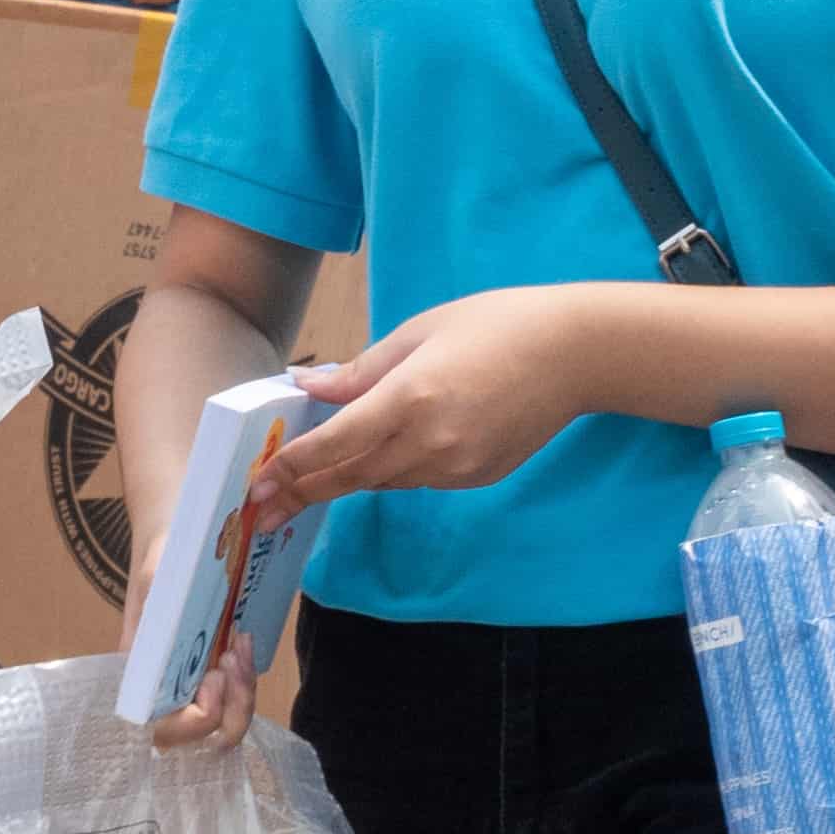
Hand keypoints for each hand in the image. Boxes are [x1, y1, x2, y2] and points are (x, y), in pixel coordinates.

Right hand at [117, 525, 255, 752]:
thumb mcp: (154, 578)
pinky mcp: (216, 670)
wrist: (177, 533)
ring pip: (227, 721)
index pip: (168, 731)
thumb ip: (154, 610)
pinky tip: (244, 641)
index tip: (213, 674)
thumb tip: (158, 646)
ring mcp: (195, 682)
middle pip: (206, 738)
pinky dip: (247, 676)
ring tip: (240, 644)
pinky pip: (236, 695)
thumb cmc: (161, 557)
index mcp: (143, 678)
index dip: (198, 717)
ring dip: (243, 692)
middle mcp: (169, 690)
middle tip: (233, 658)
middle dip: (232, 707)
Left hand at [256, 291, 601, 522]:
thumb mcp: (419, 332)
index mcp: (411, 398)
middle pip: (352, 477)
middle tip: (262, 508)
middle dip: (304, 493)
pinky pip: (420, 480)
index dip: (293, 468)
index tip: (259, 485)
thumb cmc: (497, 325)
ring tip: (309, 480)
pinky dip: (395, 468)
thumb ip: (362, 370)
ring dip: (348, 477)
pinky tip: (388, 449)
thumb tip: (312, 388)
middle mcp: (431, 442)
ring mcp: (458, 467)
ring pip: (384, 482)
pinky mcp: (477, 478)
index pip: (335, 445)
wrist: (575, 355)